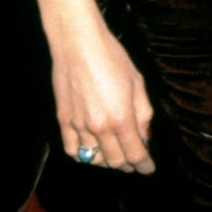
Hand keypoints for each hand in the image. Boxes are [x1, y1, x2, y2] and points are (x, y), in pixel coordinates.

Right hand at [52, 24, 154, 174]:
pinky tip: (91, 151)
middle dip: (128, 164)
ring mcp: (79, 126)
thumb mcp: (137, 81)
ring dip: (107, 161)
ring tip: (115, 154)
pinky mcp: (63, 120)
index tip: (148, 168)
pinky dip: (84, 155)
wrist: (78, 43)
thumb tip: (144, 134)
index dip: (144, 165)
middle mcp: (100, 127)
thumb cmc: (111, 57)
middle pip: (116, 161)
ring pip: (95, 159)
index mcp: (121, 118)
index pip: (135, 154)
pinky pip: (73, 150)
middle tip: (134, 160)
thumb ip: (143, 112)